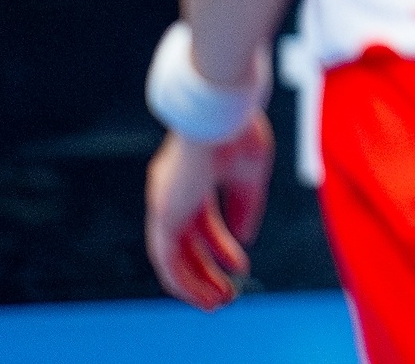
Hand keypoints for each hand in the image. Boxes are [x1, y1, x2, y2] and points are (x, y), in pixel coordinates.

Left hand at [145, 114, 273, 311]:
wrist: (221, 111)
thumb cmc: (238, 132)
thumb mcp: (250, 175)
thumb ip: (246, 206)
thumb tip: (245, 238)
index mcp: (194, 181)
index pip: (203, 224)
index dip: (221, 247)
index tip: (241, 265)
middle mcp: (174, 193)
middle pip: (187, 244)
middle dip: (207, 271)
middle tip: (227, 295)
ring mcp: (166, 202)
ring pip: (172, 256)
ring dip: (194, 282)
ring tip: (219, 302)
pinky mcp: (164, 211)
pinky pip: (166, 257)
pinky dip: (182, 279)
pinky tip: (201, 293)